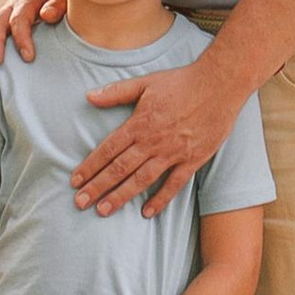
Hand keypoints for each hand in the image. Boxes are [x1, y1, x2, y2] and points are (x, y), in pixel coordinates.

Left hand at [73, 63, 237, 218]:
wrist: (220, 85)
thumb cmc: (182, 82)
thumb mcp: (146, 82)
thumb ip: (116, 92)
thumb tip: (89, 96)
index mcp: (139, 123)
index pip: (108, 149)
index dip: (90, 166)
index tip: (75, 181)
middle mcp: (153, 141)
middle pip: (120, 168)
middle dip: (98, 186)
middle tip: (80, 203)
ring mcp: (173, 152)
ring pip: (142, 179)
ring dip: (121, 196)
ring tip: (103, 211)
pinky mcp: (192, 160)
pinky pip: (174, 184)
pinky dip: (161, 199)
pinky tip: (147, 212)